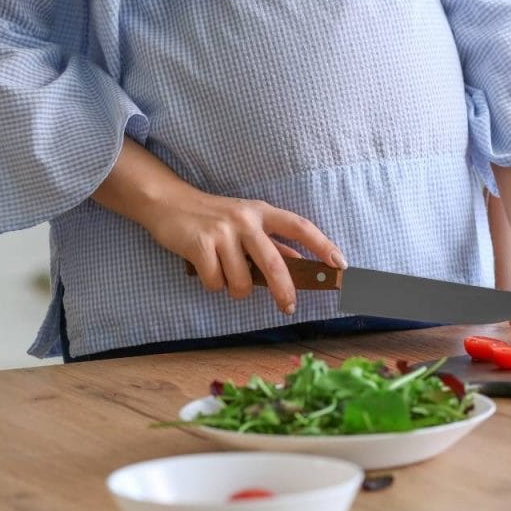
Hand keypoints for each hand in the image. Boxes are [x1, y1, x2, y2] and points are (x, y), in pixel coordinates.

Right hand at [142, 190, 345, 314]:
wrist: (170, 203)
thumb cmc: (215, 217)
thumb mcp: (247, 222)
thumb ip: (270, 243)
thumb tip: (300, 265)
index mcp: (263, 212)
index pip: (300, 227)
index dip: (323, 245)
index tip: (341, 264)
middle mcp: (246, 219)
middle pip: (275, 263)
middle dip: (285, 290)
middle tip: (288, 307)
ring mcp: (223, 231)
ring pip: (241, 282)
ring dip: (235, 288)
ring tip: (224, 273)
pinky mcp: (200, 244)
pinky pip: (215, 282)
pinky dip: (212, 283)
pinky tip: (205, 267)